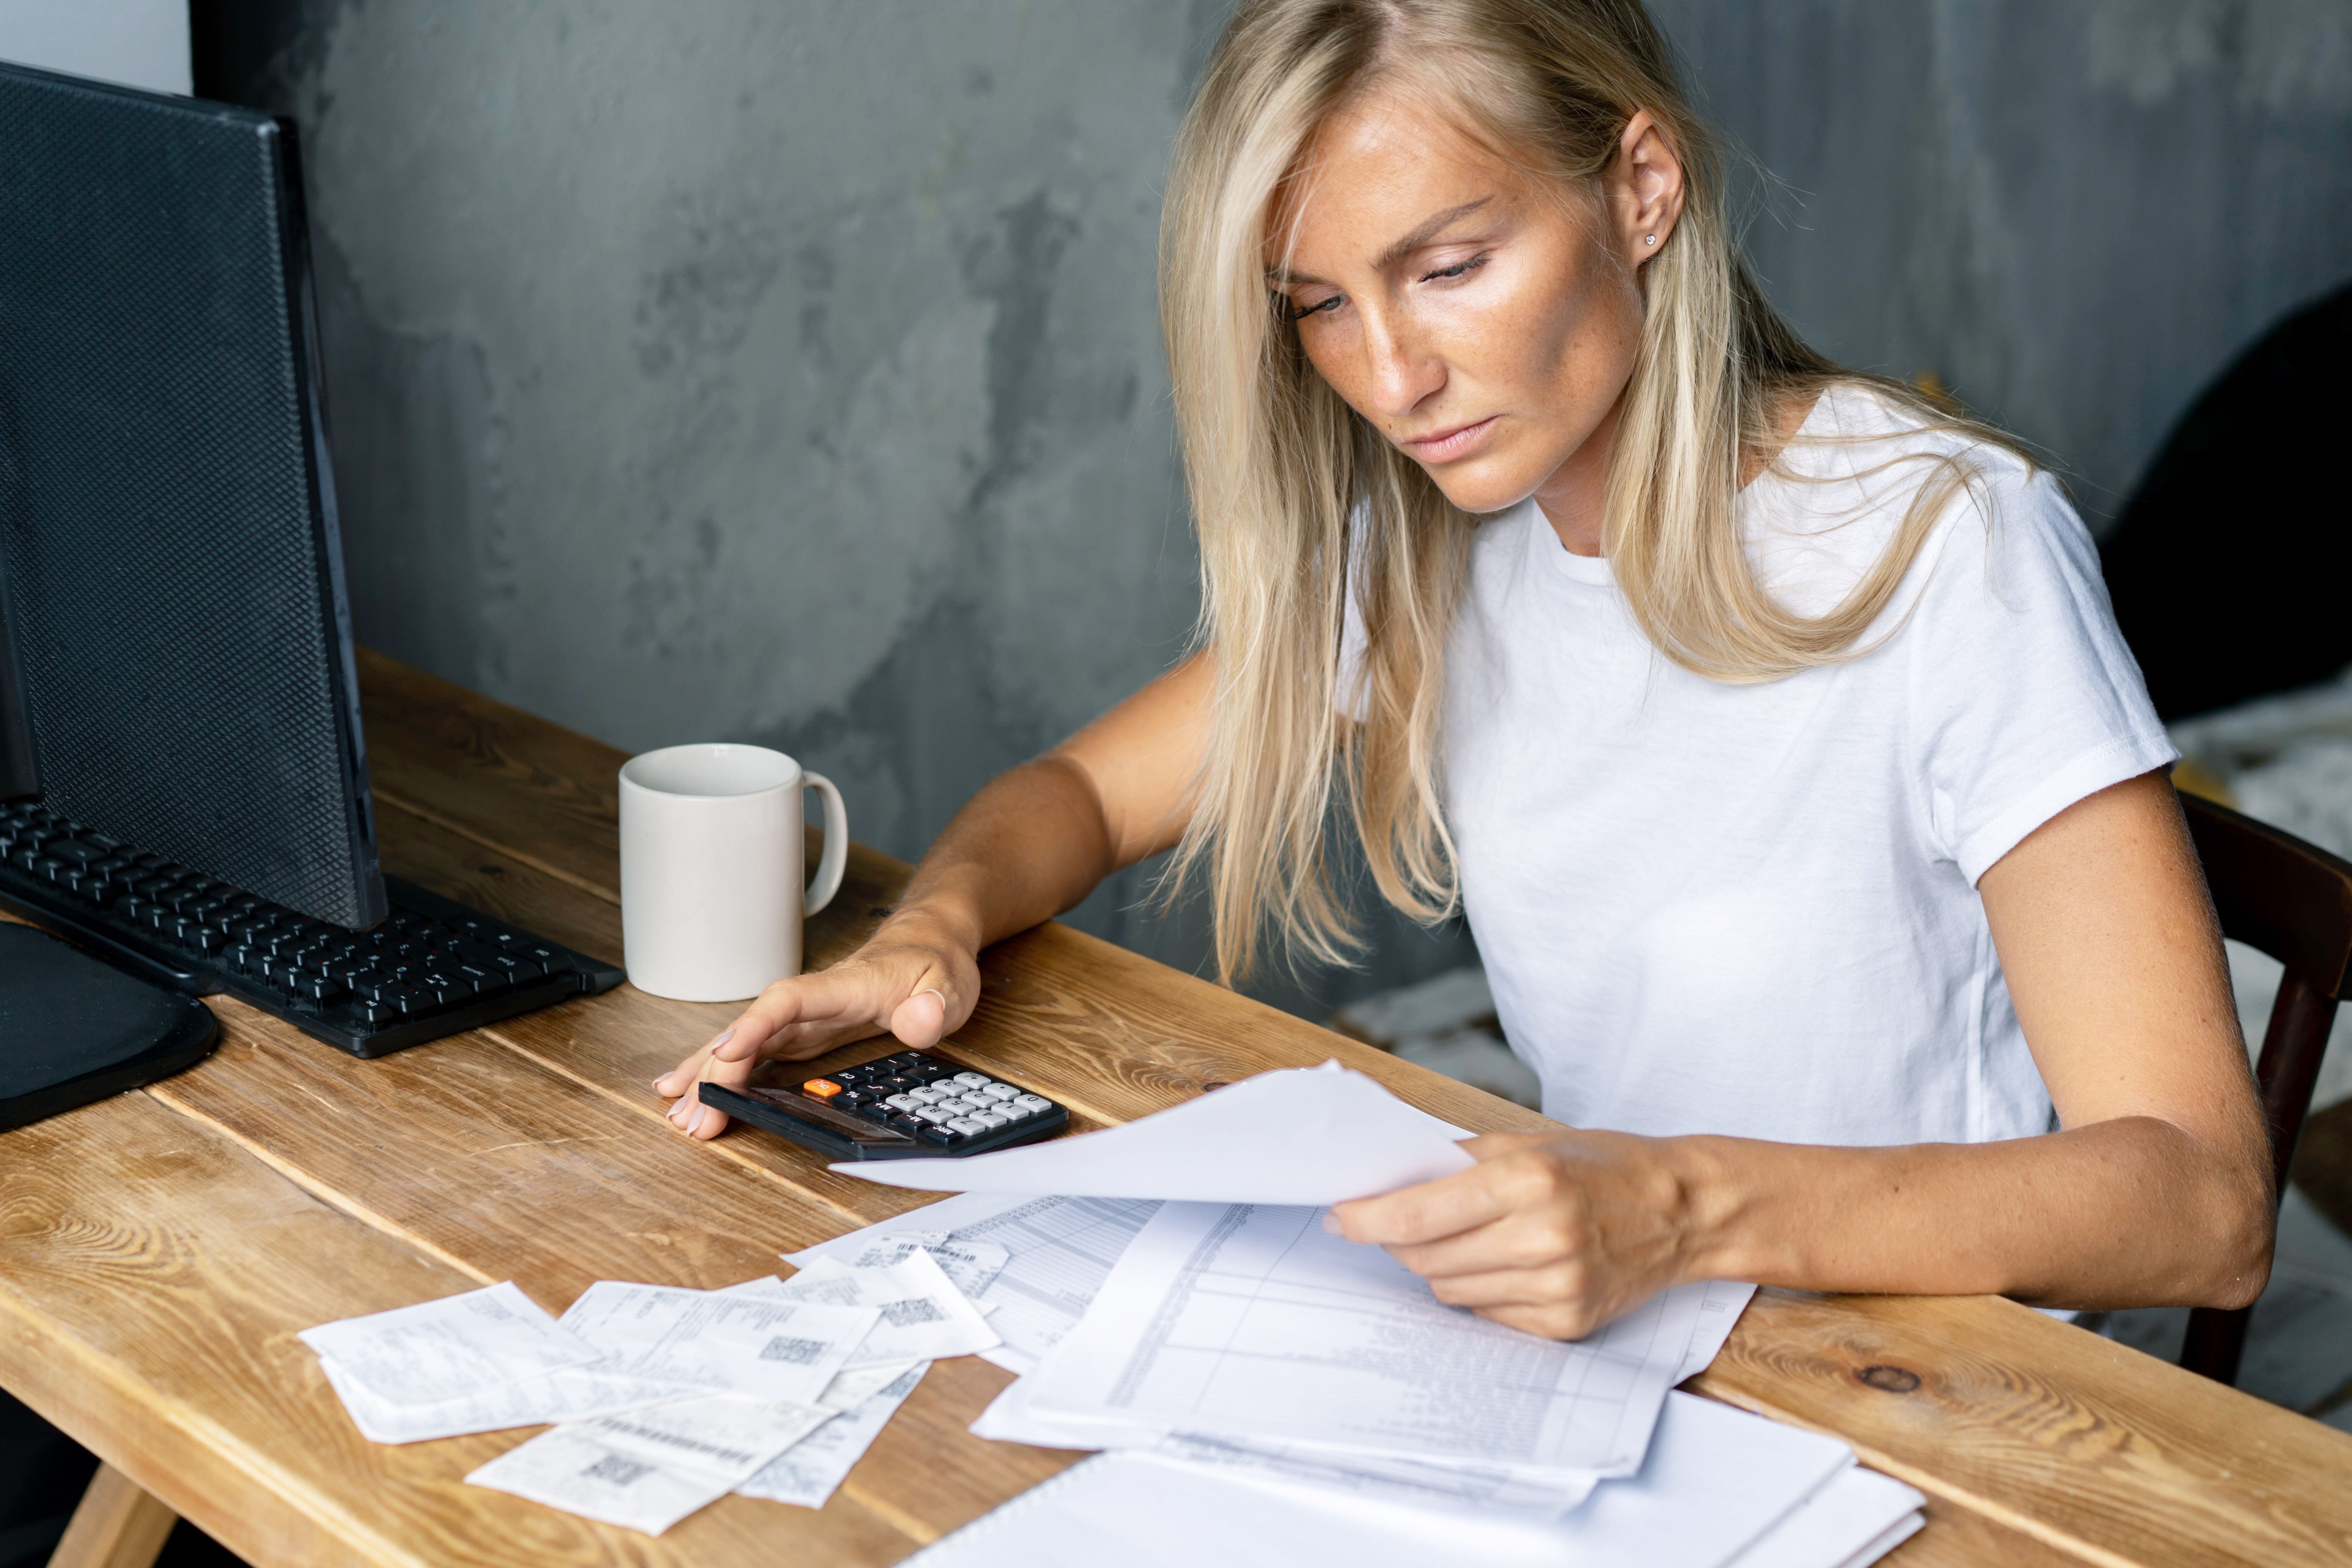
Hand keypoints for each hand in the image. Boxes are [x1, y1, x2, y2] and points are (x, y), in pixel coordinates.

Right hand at [652, 912, 980, 1139]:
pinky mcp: (803, 1031)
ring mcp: (804, 1017)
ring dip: (709, 1074)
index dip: (755, 1025)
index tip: (725, 1053)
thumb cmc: (935, 962)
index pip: (789, 1001)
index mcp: (843, 987)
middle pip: (753, 1030)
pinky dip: (722, 1068)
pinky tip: (693, 1086)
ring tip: (677, 1110)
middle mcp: (813, 1001)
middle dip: (717, 1071)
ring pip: (746, 1042)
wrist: (929, 940)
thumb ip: (935, 1005)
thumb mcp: (950, 984)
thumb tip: (918, 1022)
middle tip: (694, 1116)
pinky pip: (755, 1050)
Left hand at [1328, 1129, 1702, 1338]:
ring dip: (1437, 1264)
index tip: (1338, 1217)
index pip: (1417, 1214)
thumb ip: (1457, 1162)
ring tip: (1462, 1238)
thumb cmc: (1603, 1166)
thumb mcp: (1528, 1141)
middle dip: (1397, 1240)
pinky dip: (1478, 1289)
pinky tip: (1502, 1263)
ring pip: (1449, 1289)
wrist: (1682, 1210)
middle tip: (1395, 1222)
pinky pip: (1487, 1313)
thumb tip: (1388, 1182)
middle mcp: (1542, 1237)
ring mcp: (1556, 1287)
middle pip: (1425, 1257)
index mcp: (1528, 1181)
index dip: (1366, 1219)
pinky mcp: (1566, 1323)